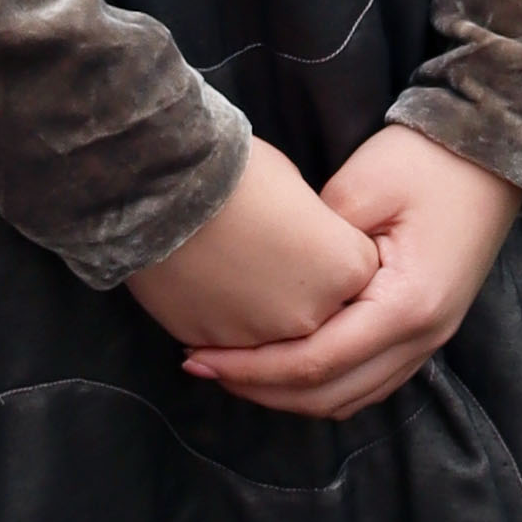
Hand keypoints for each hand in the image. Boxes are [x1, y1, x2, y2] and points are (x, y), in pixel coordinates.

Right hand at [129, 135, 379, 360]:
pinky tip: (207, 298)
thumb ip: (318, 232)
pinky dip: (224, 332)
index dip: (329, 255)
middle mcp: (315, 313)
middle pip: (319, 317)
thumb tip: (305, 247)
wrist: (168, 189)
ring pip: (275, 342)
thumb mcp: (298, 188)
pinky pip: (231, 347)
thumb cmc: (236, 174)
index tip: (306, 241)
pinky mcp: (220, 346)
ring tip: (235, 288)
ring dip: (262, 326)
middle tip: (272, 273)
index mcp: (347, 268)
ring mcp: (266, 336)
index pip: (354, 273)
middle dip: (297, 297)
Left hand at [175, 123, 521, 424]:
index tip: (199, 355)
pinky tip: (281, 363)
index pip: (316, 362)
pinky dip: (322, 383)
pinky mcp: (424, 331)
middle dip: (261, 389)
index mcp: (407, 306)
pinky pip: (368, 380)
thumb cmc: (426, 161)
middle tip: (201, 365)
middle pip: (330, 394)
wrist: (489, 153)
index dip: (251, 368)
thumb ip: (314, 243)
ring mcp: (429, 340)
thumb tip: (269, 282)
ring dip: (290, 393)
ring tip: (233, 369)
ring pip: (350, 397)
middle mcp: (423, 337)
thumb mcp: (360, 187)